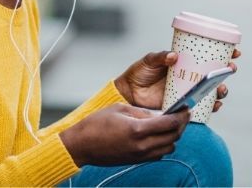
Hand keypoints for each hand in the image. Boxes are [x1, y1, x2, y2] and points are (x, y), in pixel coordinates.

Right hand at [59, 103, 189, 166]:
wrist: (83, 145)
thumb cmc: (97, 123)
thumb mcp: (119, 108)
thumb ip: (142, 112)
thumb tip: (160, 114)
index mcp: (137, 129)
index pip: (169, 123)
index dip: (181, 115)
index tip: (186, 108)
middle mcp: (142, 146)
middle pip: (173, 137)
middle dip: (181, 125)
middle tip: (182, 114)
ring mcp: (141, 156)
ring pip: (169, 147)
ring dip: (174, 136)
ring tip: (171, 123)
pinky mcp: (138, 161)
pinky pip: (159, 154)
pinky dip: (164, 144)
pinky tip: (159, 134)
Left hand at [115, 49, 240, 111]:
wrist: (128, 93)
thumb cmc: (138, 74)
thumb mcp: (148, 61)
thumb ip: (159, 57)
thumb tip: (173, 56)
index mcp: (182, 63)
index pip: (205, 57)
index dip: (221, 54)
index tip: (233, 52)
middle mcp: (187, 77)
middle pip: (213, 75)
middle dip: (226, 72)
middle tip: (230, 68)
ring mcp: (187, 92)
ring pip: (211, 91)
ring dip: (221, 90)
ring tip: (221, 89)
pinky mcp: (183, 106)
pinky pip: (202, 108)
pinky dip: (211, 107)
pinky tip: (215, 105)